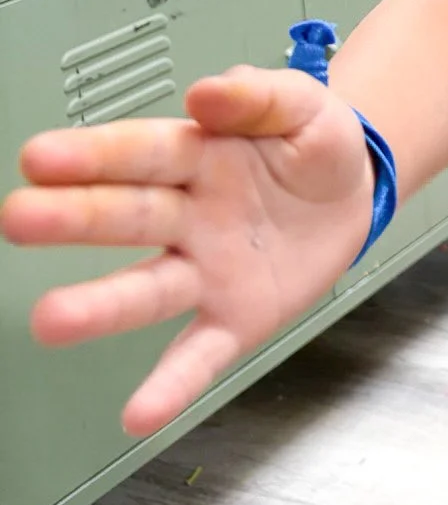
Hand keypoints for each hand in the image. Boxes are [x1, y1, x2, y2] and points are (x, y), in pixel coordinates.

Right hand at [0, 69, 375, 436]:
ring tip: (50, 321)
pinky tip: (140, 413)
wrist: (357, 194)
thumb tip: (208, 90)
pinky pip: (199, 355)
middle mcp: (189, 216)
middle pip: (127, 216)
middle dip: (74, 218)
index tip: (41, 157)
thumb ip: (262, 95)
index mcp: (199, 154)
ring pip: (146, 290)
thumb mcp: (305, 106)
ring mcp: (205, 271)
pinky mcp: (234, 319)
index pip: (140, 152)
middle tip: (19, 218)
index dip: (93, 154)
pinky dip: (171, 386)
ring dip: (100, 307)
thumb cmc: (317, 146)